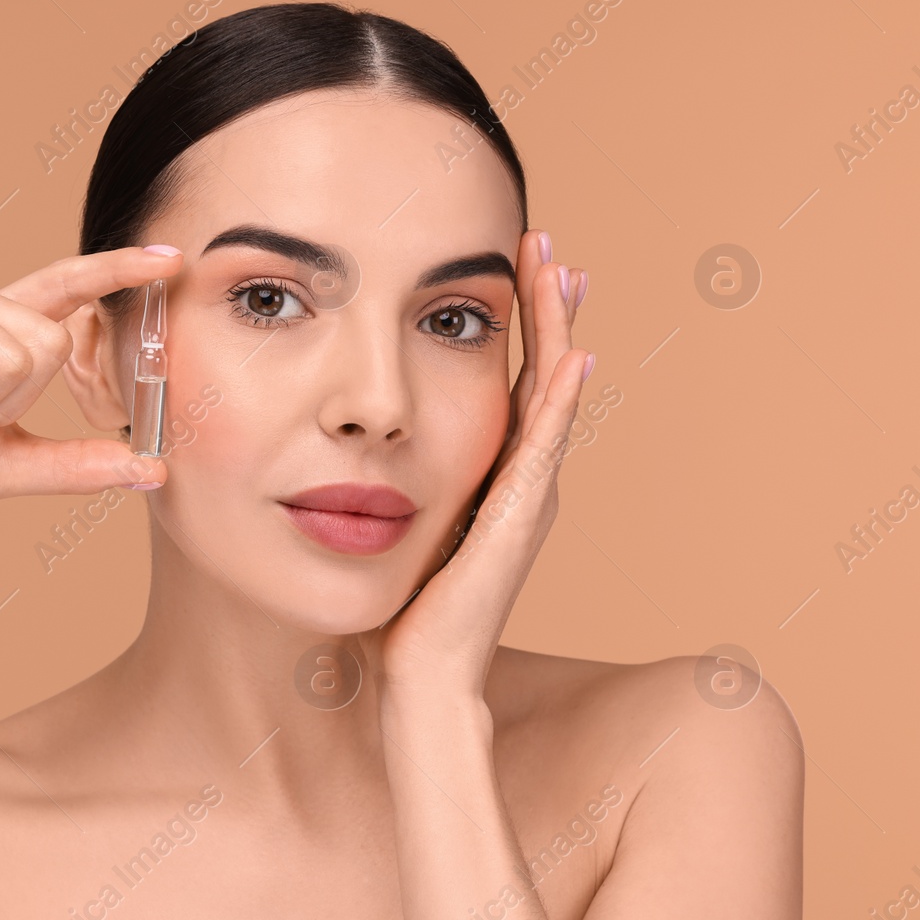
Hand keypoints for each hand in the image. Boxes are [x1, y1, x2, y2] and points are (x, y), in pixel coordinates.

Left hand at [359, 229, 591, 697]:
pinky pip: (542, 445)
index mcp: (491, 477)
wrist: (421, 676)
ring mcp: (527, 498)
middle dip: (545, 308)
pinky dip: (559, 400)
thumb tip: (350, 451)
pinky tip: (569, 354)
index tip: (512, 268)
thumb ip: (393, 485)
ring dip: (557, 332)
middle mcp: (521, 481)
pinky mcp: (518, 520)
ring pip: (551, 396)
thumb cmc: (400, 611)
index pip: (511, 383)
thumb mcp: (397, 527)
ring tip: (564, 270)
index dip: (516, 325)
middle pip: (541, 374)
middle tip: (548, 243)